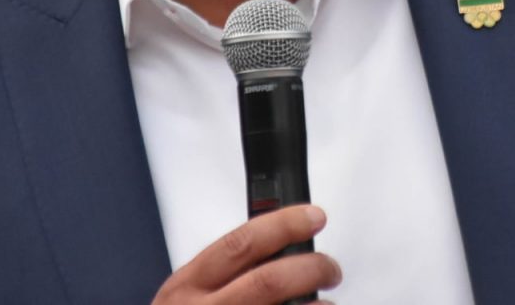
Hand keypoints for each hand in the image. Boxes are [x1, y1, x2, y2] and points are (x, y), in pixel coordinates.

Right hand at [151, 204, 340, 303]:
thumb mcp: (184, 296)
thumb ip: (220, 273)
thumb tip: (276, 245)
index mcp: (187, 286)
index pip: (242, 243)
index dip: (283, 225)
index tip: (313, 218)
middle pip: (269, 281)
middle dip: (311, 268)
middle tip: (330, 268)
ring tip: (328, 303)